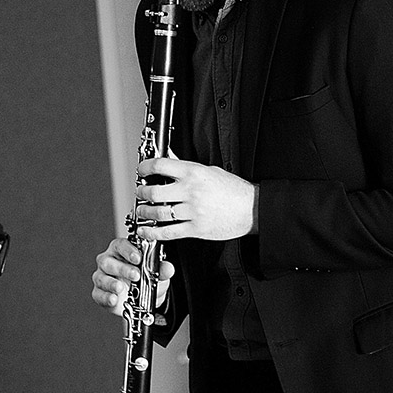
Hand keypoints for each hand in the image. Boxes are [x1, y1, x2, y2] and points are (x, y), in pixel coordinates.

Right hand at [91, 238, 174, 315]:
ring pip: (101, 277)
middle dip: (122, 268)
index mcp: (121, 251)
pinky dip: (106, 298)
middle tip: (135, 275)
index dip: (128, 250)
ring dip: (111, 283)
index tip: (138, 257)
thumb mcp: (156, 274)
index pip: (121, 245)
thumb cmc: (144, 279)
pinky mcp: (99, 292)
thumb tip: (168, 268)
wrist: (140, 299)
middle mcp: (108, 261)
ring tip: (121, 288)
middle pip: (108, 261)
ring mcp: (102, 277)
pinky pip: (98, 294)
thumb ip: (162, 270)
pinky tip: (114, 299)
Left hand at [135, 157, 258, 240]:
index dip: (145, 167)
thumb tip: (169, 161)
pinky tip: (146, 231)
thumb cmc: (233, 190)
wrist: (251, 209)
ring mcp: (192, 211)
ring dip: (144, 212)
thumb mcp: (210, 170)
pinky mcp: (195, 229)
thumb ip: (187, 168)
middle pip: (154, 192)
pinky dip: (153, 233)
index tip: (141, 171)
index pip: (160, 165)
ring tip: (141, 210)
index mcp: (194, 173)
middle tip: (140, 192)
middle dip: (142, 192)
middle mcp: (191, 191)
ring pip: (158, 213)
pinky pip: (168, 232)